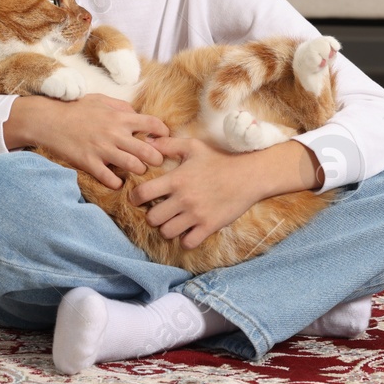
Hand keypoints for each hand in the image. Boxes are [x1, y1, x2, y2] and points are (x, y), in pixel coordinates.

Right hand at [11, 93, 168, 189]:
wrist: (49, 120)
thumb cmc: (75, 109)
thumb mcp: (100, 100)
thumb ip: (121, 106)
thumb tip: (137, 114)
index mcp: (119, 117)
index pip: (152, 124)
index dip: (163, 133)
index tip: (164, 139)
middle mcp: (114, 133)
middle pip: (148, 150)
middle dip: (157, 158)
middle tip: (156, 162)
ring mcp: (102, 149)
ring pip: (133, 166)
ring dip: (139, 170)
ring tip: (137, 170)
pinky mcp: (89, 163)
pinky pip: (110, 179)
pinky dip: (117, 183)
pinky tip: (117, 181)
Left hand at [129, 136, 268, 248]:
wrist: (248, 175)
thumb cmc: (219, 160)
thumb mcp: (193, 147)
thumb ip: (168, 145)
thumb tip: (148, 141)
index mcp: (176, 179)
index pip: (143, 194)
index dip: (134, 198)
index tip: (137, 199)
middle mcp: (183, 199)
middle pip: (152, 218)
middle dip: (152, 216)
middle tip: (159, 211)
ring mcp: (196, 214)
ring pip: (167, 232)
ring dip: (167, 229)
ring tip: (173, 222)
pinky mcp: (209, 226)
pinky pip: (188, 242)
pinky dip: (185, 239)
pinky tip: (189, 231)